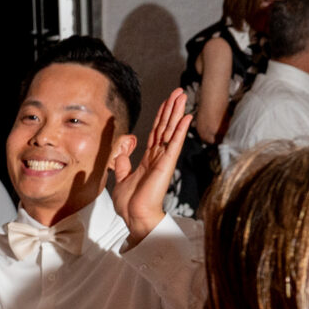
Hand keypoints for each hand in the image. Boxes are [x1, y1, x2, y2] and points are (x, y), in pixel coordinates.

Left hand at [122, 88, 189, 245]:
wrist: (135, 217)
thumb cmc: (130, 203)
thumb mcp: (121, 178)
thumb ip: (123, 163)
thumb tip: (122, 151)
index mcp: (149, 159)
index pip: (156, 132)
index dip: (161, 116)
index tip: (167, 102)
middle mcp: (158, 157)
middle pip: (166, 127)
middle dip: (171, 108)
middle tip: (178, 91)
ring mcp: (164, 160)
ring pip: (171, 131)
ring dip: (177, 112)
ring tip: (182, 96)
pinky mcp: (166, 165)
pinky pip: (174, 143)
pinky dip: (181, 129)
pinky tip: (187, 116)